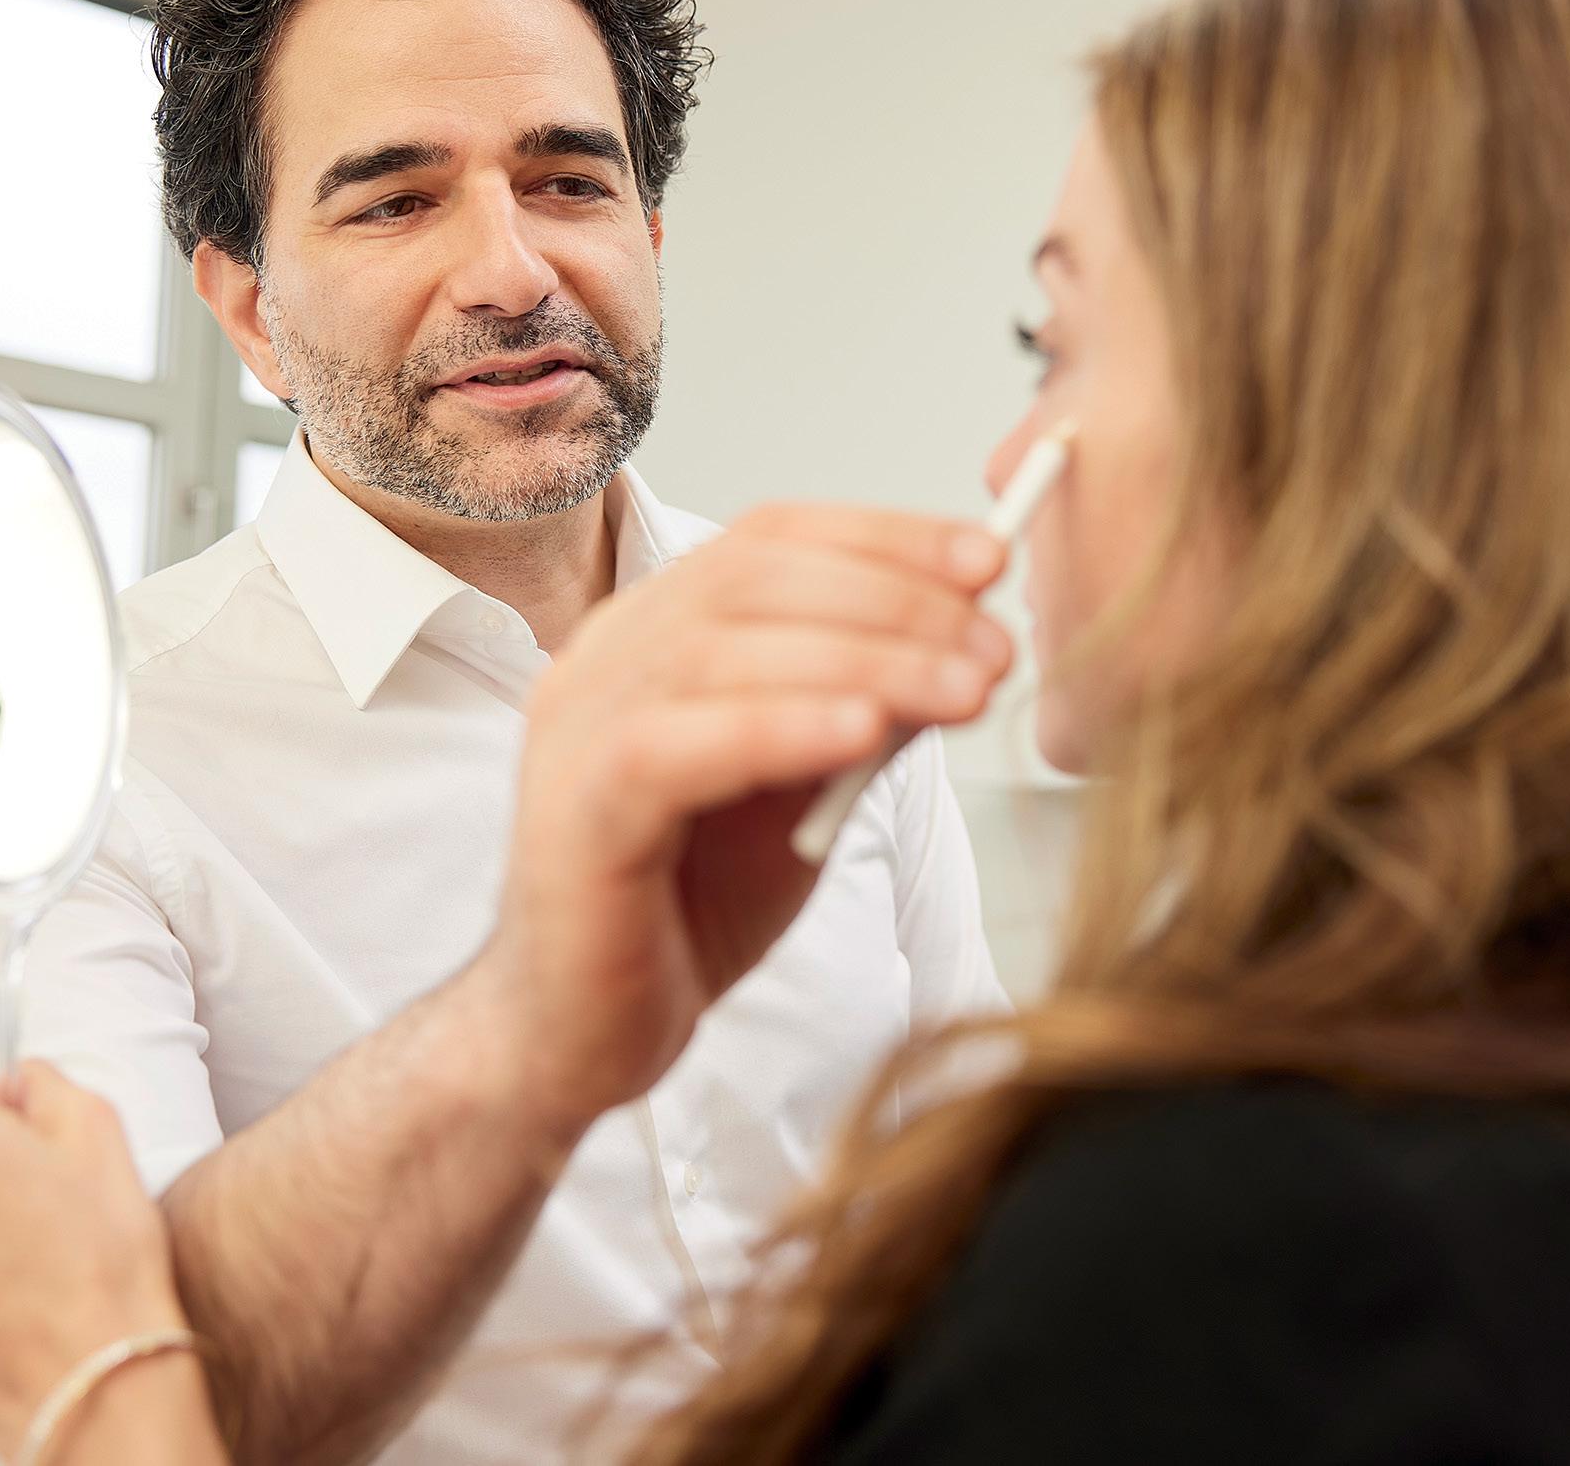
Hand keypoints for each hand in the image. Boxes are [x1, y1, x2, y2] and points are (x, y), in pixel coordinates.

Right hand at [473, 503, 1012, 1133]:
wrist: (585, 1031)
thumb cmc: (689, 903)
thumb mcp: (801, 789)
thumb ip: (859, 711)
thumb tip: (967, 643)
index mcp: (656, 630)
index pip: (771, 537)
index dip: (885, 537)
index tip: (989, 563)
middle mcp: (607, 656)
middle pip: (754, 577)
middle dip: (894, 600)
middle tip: (994, 645)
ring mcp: (578, 726)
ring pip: (725, 651)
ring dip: (865, 660)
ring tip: (964, 689)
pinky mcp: (574, 809)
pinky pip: (676, 745)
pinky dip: (778, 727)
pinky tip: (862, 733)